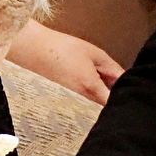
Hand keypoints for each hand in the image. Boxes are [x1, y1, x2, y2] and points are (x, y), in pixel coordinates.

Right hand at [7, 20, 123, 104]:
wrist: (30, 49)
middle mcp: (79, 100)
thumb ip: (113, 69)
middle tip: (105, 78)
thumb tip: (124, 80)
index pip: (114, 104)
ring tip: (86, 75)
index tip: (121, 87)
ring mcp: (68, 103)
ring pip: (90, 105)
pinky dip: (82, 94)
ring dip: (95, 94)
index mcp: (90, 87)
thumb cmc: (59, 48)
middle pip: (103, 107)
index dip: (122, 97)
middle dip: (109, 95)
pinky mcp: (59, 102)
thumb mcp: (93, 53)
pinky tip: (75, 79)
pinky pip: (77, 103)